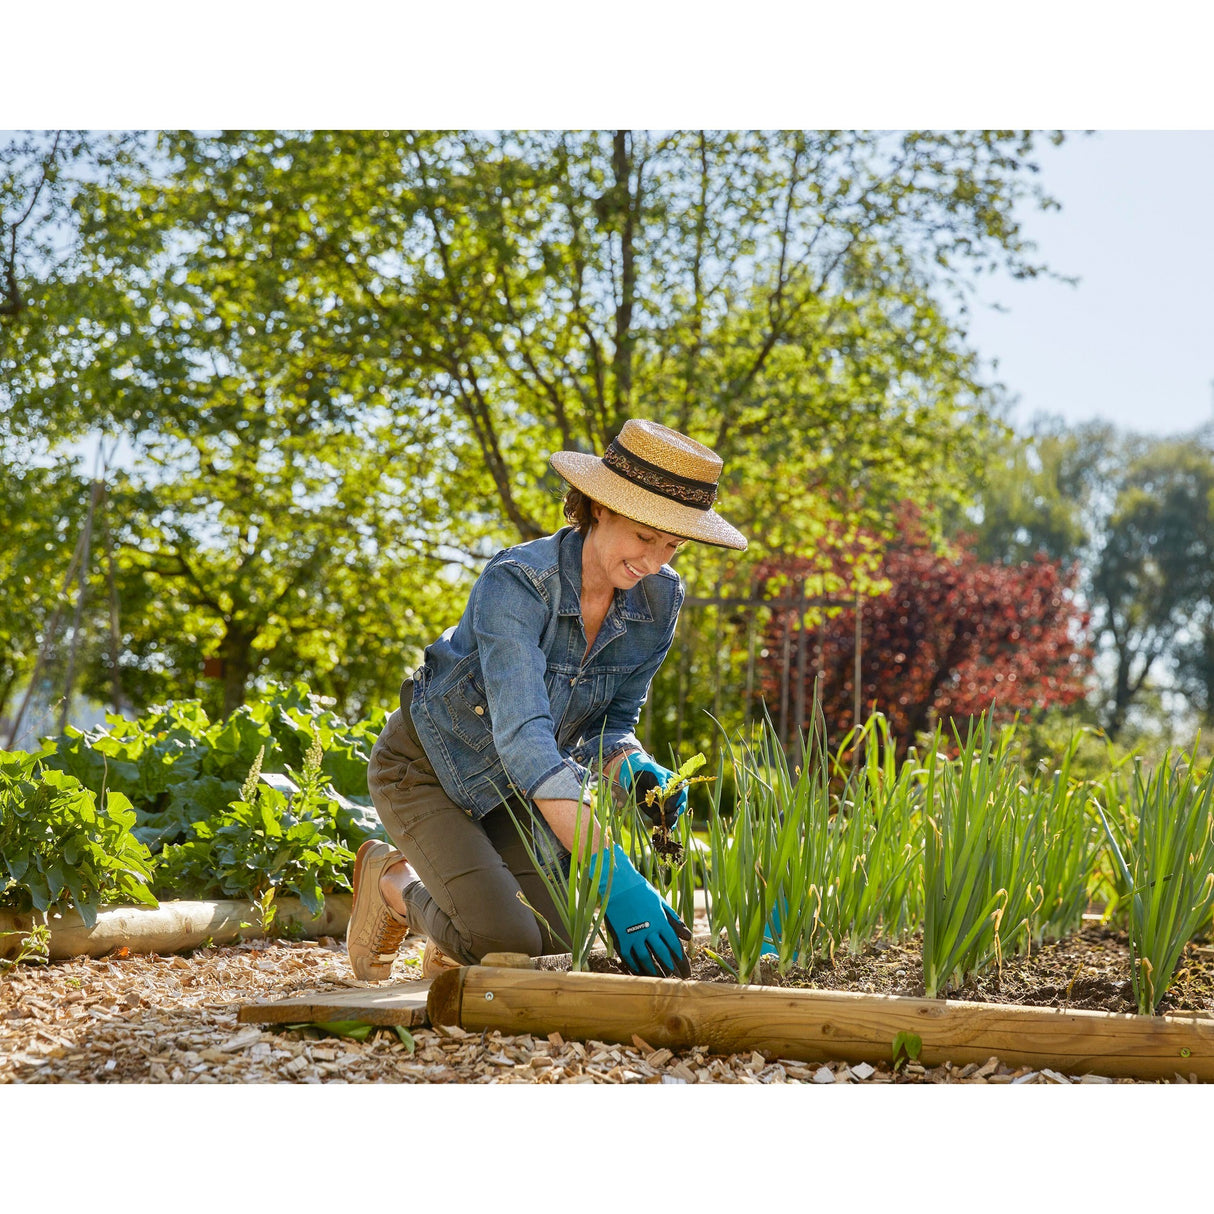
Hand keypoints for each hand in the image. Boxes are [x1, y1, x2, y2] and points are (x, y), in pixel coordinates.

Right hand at [594, 845, 691, 978]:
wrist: (618, 884)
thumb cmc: (641, 891)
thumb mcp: (661, 903)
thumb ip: (674, 920)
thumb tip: (688, 936)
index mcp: (660, 921)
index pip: (674, 945)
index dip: (681, 959)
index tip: (685, 969)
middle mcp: (649, 930)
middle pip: (662, 954)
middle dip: (671, 968)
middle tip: (677, 978)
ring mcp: (633, 935)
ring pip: (646, 959)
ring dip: (655, 971)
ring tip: (661, 978)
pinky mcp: (620, 937)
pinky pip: (629, 957)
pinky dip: (636, 966)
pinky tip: (641, 971)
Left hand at [618, 752, 687, 826]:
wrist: (638, 778)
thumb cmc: (649, 773)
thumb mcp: (655, 774)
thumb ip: (660, 783)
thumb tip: (664, 793)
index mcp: (680, 786)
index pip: (681, 795)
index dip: (674, 802)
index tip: (666, 806)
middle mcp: (678, 798)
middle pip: (680, 808)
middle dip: (672, 814)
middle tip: (662, 815)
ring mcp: (671, 807)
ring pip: (674, 817)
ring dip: (667, 821)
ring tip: (657, 820)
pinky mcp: (663, 814)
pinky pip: (666, 822)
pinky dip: (663, 826)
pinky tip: (660, 828)